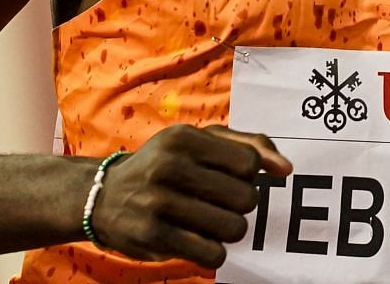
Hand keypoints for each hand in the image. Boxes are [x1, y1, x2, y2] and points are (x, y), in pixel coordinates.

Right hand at [89, 124, 291, 267]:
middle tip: (218, 202)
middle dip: (240, 204)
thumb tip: (286, 170)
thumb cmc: (165, 164)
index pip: (249, 162)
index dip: (247, 175)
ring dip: (229, 229)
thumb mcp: (200, 141)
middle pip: (246, 197)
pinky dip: (214, 251)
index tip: (229, 177)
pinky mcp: (152, 236)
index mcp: (183, 136)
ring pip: (233, 228)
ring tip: (210, 221)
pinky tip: (199, 240)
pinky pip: (212, 254)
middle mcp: (169, 166)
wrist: (103, 195)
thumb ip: (249, 145)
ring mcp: (158, 202)